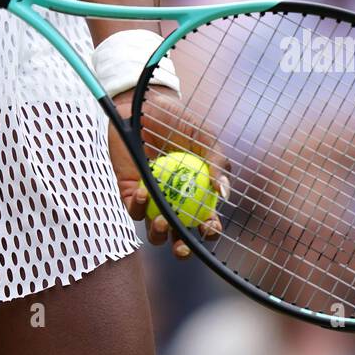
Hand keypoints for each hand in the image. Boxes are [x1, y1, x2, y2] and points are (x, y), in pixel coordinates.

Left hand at [109, 89, 230, 260]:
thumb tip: (224, 193)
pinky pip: (135, 209)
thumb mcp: (203, 137)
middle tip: (181, 245)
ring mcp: (152, 200)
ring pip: (155, 231)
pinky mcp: (130, 192)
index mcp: (197, 193)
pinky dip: (139, 207)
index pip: (206, 221)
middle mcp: (175, 202)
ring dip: (159, 234)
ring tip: (162, 220)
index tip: (210, 226)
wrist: (144, 105)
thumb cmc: (178, 120)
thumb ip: (217, 162)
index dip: (210, 231)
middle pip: (180, 236)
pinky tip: (145, 193)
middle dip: (182, 249)